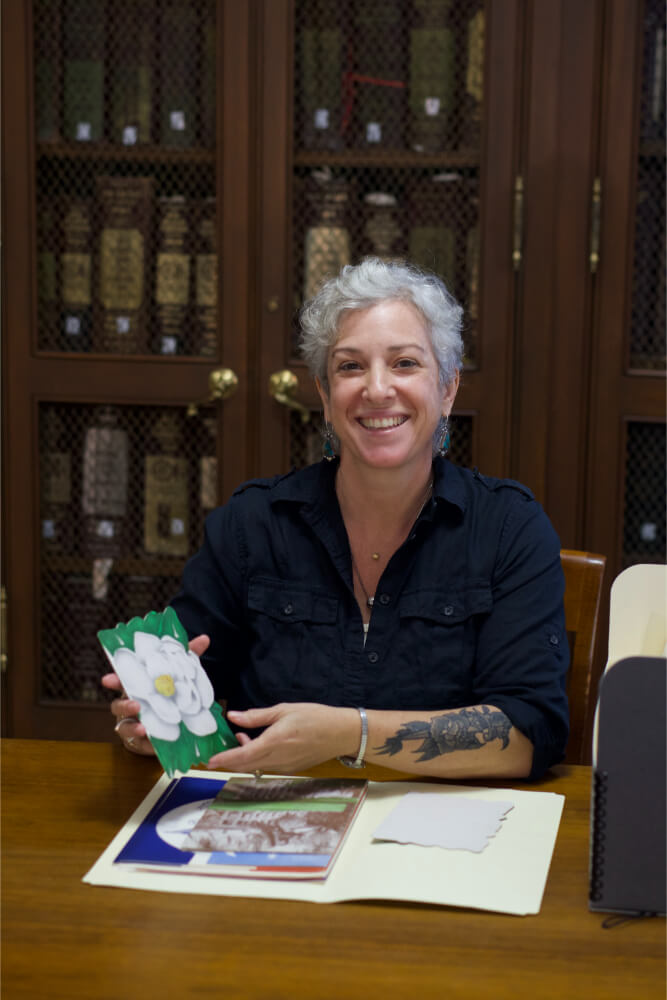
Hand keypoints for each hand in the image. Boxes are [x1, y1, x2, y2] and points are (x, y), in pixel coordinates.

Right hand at [102, 634, 210, 755]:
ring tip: (143, 728)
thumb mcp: (179, 675)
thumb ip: (187, 658)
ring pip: (125, 726)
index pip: (122, 682)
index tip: (108, 679)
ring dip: (133, 726)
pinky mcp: (141, 741)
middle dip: (123, 705)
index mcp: (138, 688)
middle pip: (118, 705)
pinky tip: (151, 740)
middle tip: (135, 704)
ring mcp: (134, 724)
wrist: (175, 726)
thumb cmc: (170, 695)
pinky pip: (138, 743)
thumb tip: (204, 639)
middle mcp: (132, 705)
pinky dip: (145, 742)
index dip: (114, 679)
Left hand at [205, 702, 359, 773]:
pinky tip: (257, 745)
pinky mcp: (291, 769)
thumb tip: (233, 716)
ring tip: (241, 739)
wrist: (340, 733)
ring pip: (255, 766)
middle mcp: (278, 759)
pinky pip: (267, 766)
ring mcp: (285, 767)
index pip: (243, 755)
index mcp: (274, 742)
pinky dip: (256, 759)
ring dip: (243, 758)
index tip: (209, 761)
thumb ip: (256, 716)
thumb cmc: (315, 717)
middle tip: (216, 752)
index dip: (224, 759)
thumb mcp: (284, 710)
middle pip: (246, 765)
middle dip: (229, 760)